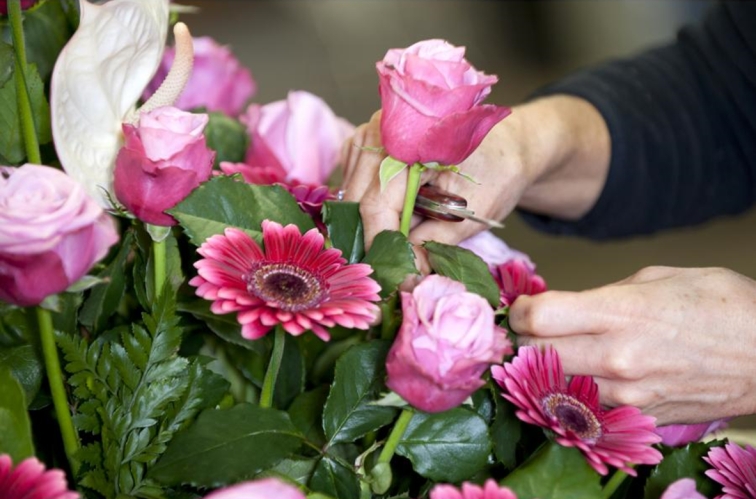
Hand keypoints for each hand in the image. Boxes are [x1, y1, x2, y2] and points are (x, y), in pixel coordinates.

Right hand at [340, 96, 610, 270]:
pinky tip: (392, 223)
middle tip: (394, 274)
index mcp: (410, 140)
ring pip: (350, 196)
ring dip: (368, 227)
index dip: (383, 247)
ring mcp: (369, 134)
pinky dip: (368, 210)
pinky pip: (353, 186)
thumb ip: (433, 243)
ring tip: (396, 250)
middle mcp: (381, 129)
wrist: (505, 145)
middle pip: (356, 200)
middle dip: (373, 241)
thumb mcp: (471, 214)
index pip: (376, 204)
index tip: (396, 279)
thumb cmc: (495, 172)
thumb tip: (405, 274)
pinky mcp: (365, 146)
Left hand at [510, 266, 755, 424]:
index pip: (538, 318)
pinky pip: (588, 407)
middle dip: (525, 339)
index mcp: (620, 313)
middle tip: (532, 330)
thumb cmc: (723, 305)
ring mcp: (628, 394)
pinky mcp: (640, 417)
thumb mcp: (659, 278)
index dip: (519, 310)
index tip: (524, 306)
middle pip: (534, 354)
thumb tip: (569, 307)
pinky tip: (588, 375)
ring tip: (561, 351)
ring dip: (547, 369)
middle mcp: (617, 358)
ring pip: (555, 386)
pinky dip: (576, 392)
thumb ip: (604, 295)